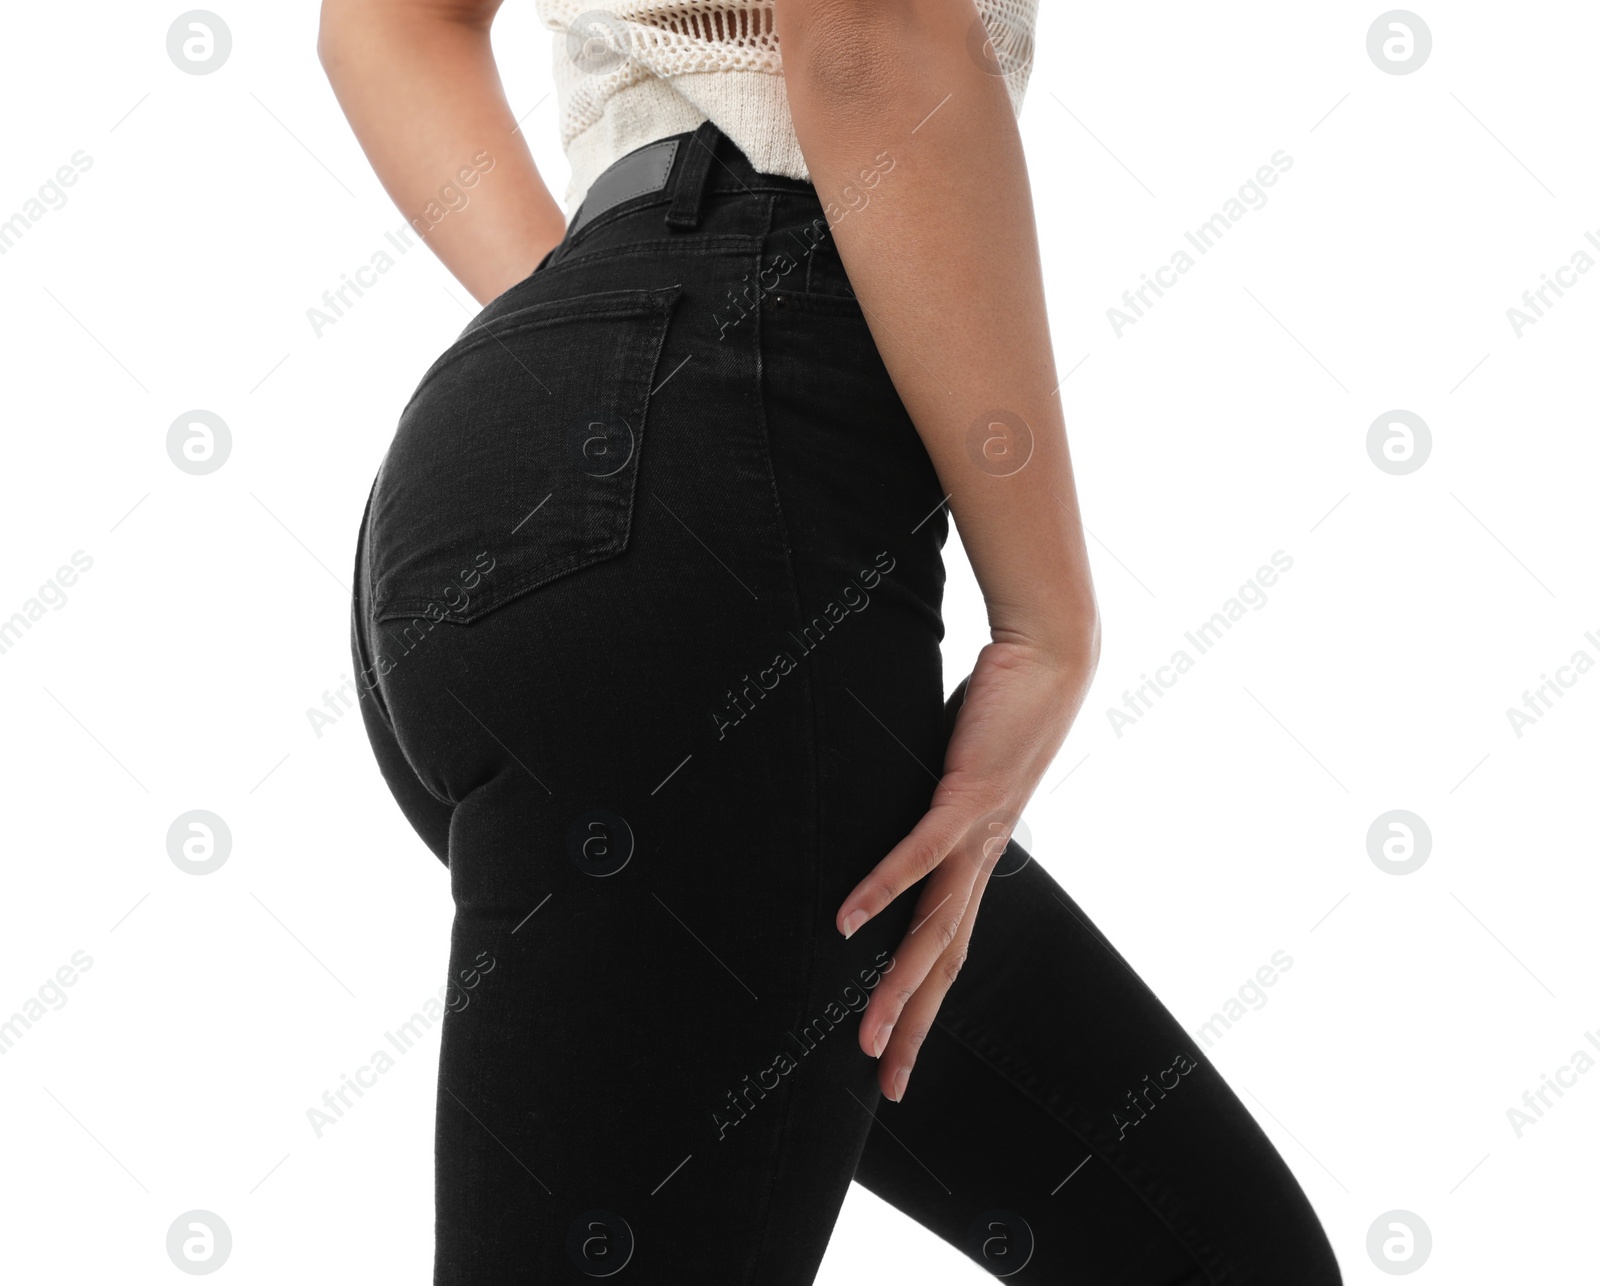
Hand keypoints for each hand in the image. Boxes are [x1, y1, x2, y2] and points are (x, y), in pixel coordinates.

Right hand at [837, 637, 1091, 1101]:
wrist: (1052, 656)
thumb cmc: (1002, 701)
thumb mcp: (955, 763)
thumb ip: (930, 794)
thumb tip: (899, 805)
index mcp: (978, 853)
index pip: (948, 942)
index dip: (923, 1000)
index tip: (899, 1048)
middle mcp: (982, 857)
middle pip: (944, 960)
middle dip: (917, 1025)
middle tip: (889, 1085)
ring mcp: (978, 833)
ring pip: (935, 928)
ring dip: (901, 988)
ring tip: (868, 1037)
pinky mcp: (967, 796)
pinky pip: (919, 855)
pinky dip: (883, 889)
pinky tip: (848, 924)